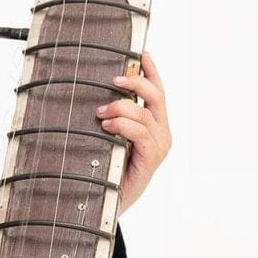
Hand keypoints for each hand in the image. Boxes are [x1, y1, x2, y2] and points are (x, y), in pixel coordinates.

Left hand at [97, 47, 170, 213]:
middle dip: (136, 82)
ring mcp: (159, 146)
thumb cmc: (108, 171)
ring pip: (145, 114)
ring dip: (120, 108)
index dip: (152, 72)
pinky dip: (123, 125)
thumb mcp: (109, 139)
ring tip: (100, 114)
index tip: (142, 53)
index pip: (157, 93)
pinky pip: (141, 133)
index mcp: (154, 126)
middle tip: (114, 80)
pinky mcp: (151, 159)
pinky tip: (107, 126)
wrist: (108, 204)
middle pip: (156, 96)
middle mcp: (161, 134)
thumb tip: (95, 97)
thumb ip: (112, 120)